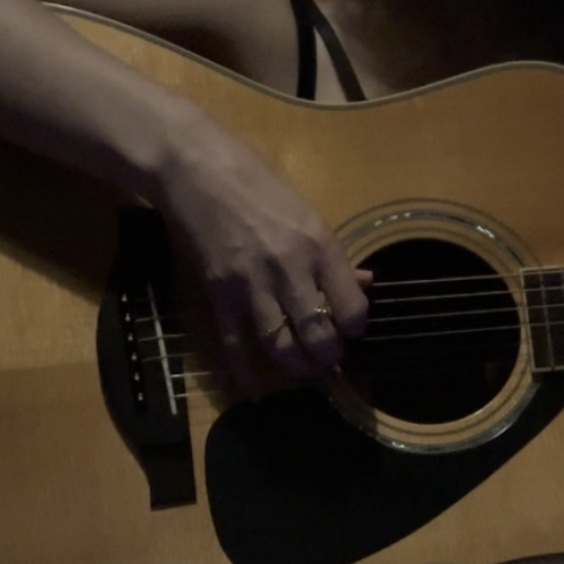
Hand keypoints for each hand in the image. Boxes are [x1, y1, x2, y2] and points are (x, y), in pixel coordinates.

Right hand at [152, 105, 370, 397]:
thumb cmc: (259, 186)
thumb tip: (365, 285)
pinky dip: (246, 374)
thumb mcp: (308, 213)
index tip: (349, 330)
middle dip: (327, 357)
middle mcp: (290, 268)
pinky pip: (235, 345)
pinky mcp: (219, 294)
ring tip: (301, 369)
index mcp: (319, 245)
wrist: (198, 172)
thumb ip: (335, 256)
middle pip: (318, 335)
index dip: (355, 328)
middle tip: (326, 359)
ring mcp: (252, 284)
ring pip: (281, 348)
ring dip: (296, 367)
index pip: (352, 308)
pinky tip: (254, 391)